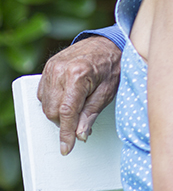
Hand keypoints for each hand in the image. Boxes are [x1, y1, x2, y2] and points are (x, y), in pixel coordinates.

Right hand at [38, 37, 121, 154]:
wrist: (108, 44)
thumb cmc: (112, 65)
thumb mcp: (108, 91)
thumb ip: (91, 113)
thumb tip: (80, 134)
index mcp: (78, 75)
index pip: (67, 112)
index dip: (66, 133)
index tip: (66, 147)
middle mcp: (60, 71)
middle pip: (53, 111)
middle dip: (65, 122)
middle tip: (82, 120)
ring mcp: (51, 68)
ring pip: (45, 104)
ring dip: (59, 112)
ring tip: (78, 105)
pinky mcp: (47, 67)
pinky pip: (43, 94)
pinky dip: (53, 101)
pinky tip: (68, 97)